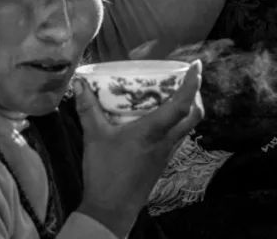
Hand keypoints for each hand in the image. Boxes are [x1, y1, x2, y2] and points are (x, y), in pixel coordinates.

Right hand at [74, 61, 203, 237]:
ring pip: (187, 127)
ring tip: (171, 94)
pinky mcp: (161, 162)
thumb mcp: (94, 137)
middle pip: (193, 116)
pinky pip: (176, 137)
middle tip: (183, 79)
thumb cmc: (105, 172)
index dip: (192, 84)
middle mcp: (166, 141)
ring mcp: (166, 153)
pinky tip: (157, 120)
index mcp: (154, 131)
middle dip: (194, 95)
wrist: (111, 210)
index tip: (196, 65)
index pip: (182, 104)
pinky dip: (175, 123)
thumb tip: (80, 84)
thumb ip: (88, 109)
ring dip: (186, 109)